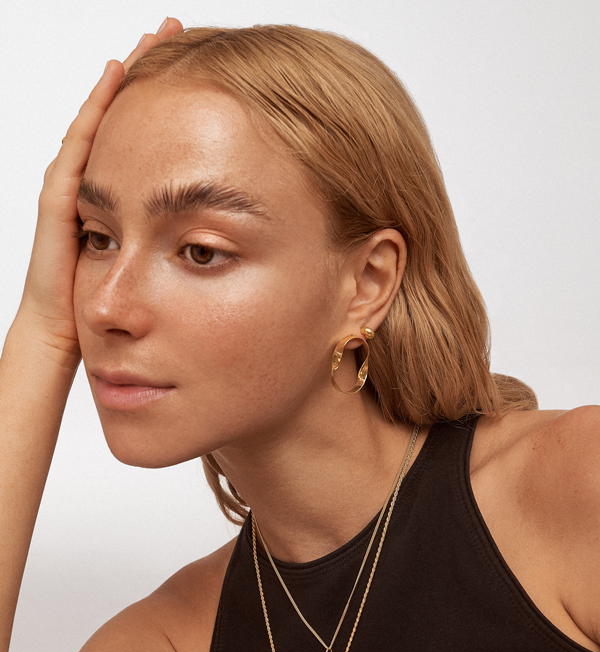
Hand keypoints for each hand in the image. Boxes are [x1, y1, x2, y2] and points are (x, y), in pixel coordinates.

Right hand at [19, 18, 182, 362]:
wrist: (69, 341)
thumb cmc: (120, 316)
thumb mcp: (166, 271)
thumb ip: (195, 251)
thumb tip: (244, 239)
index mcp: (126, 203)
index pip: (151, 145)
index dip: (173, 109)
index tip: (207, 76)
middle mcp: (98, 189)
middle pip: (126, 122)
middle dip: (149, 78)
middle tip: (177, 33)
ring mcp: (75, 192)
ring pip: (102, 122)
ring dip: (125, 80)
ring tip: (153, 39)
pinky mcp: (59, 204)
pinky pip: (79, 145)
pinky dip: (97, 110)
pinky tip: (116, 76)